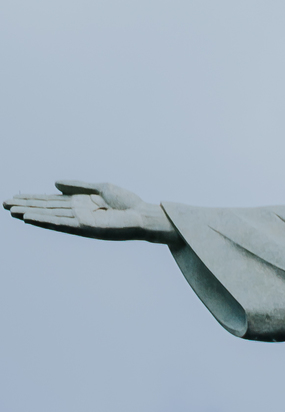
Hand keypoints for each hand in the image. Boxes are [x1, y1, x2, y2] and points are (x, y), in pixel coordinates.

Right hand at [4, 181, 177, 241]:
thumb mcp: (99, 188)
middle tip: (5, 205)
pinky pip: (61, 224)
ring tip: (12, 211)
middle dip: (26, 206)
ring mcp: (80, 221)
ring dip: (30, 214)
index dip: (33, 199)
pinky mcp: (86, 228)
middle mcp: (77, 214)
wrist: (143, 215)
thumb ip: (77, 186)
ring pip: (49, 217)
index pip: (50, 201)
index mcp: (79, 203)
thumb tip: (55, 184)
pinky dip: (45, 221)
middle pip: (45, 209)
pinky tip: (31, 218)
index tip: (15, 198)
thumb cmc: (127, 203)